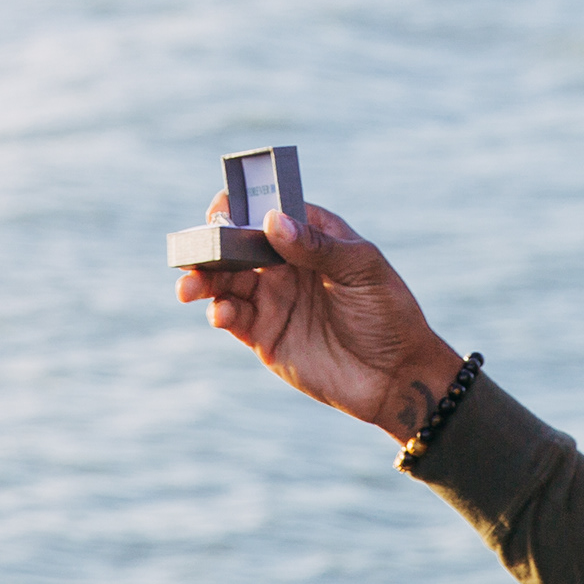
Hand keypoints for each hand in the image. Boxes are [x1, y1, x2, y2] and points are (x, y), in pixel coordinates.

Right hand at [179, 197, 467, 445]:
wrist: (395, 377)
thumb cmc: (389, 313)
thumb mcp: (362, 271)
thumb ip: (317, 246)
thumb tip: (271, 221)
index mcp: (310, 236)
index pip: (267, 210)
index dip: (240, 206)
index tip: (220, 210)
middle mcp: (285, 264)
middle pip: (236, 246)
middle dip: (209, 246)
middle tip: (191, 252)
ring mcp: (272, 299)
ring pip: (225, 281)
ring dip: (203, 280)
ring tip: (188, 288)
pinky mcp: (264, 335)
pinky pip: (232, 317)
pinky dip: (219, 312)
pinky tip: (220, 314)